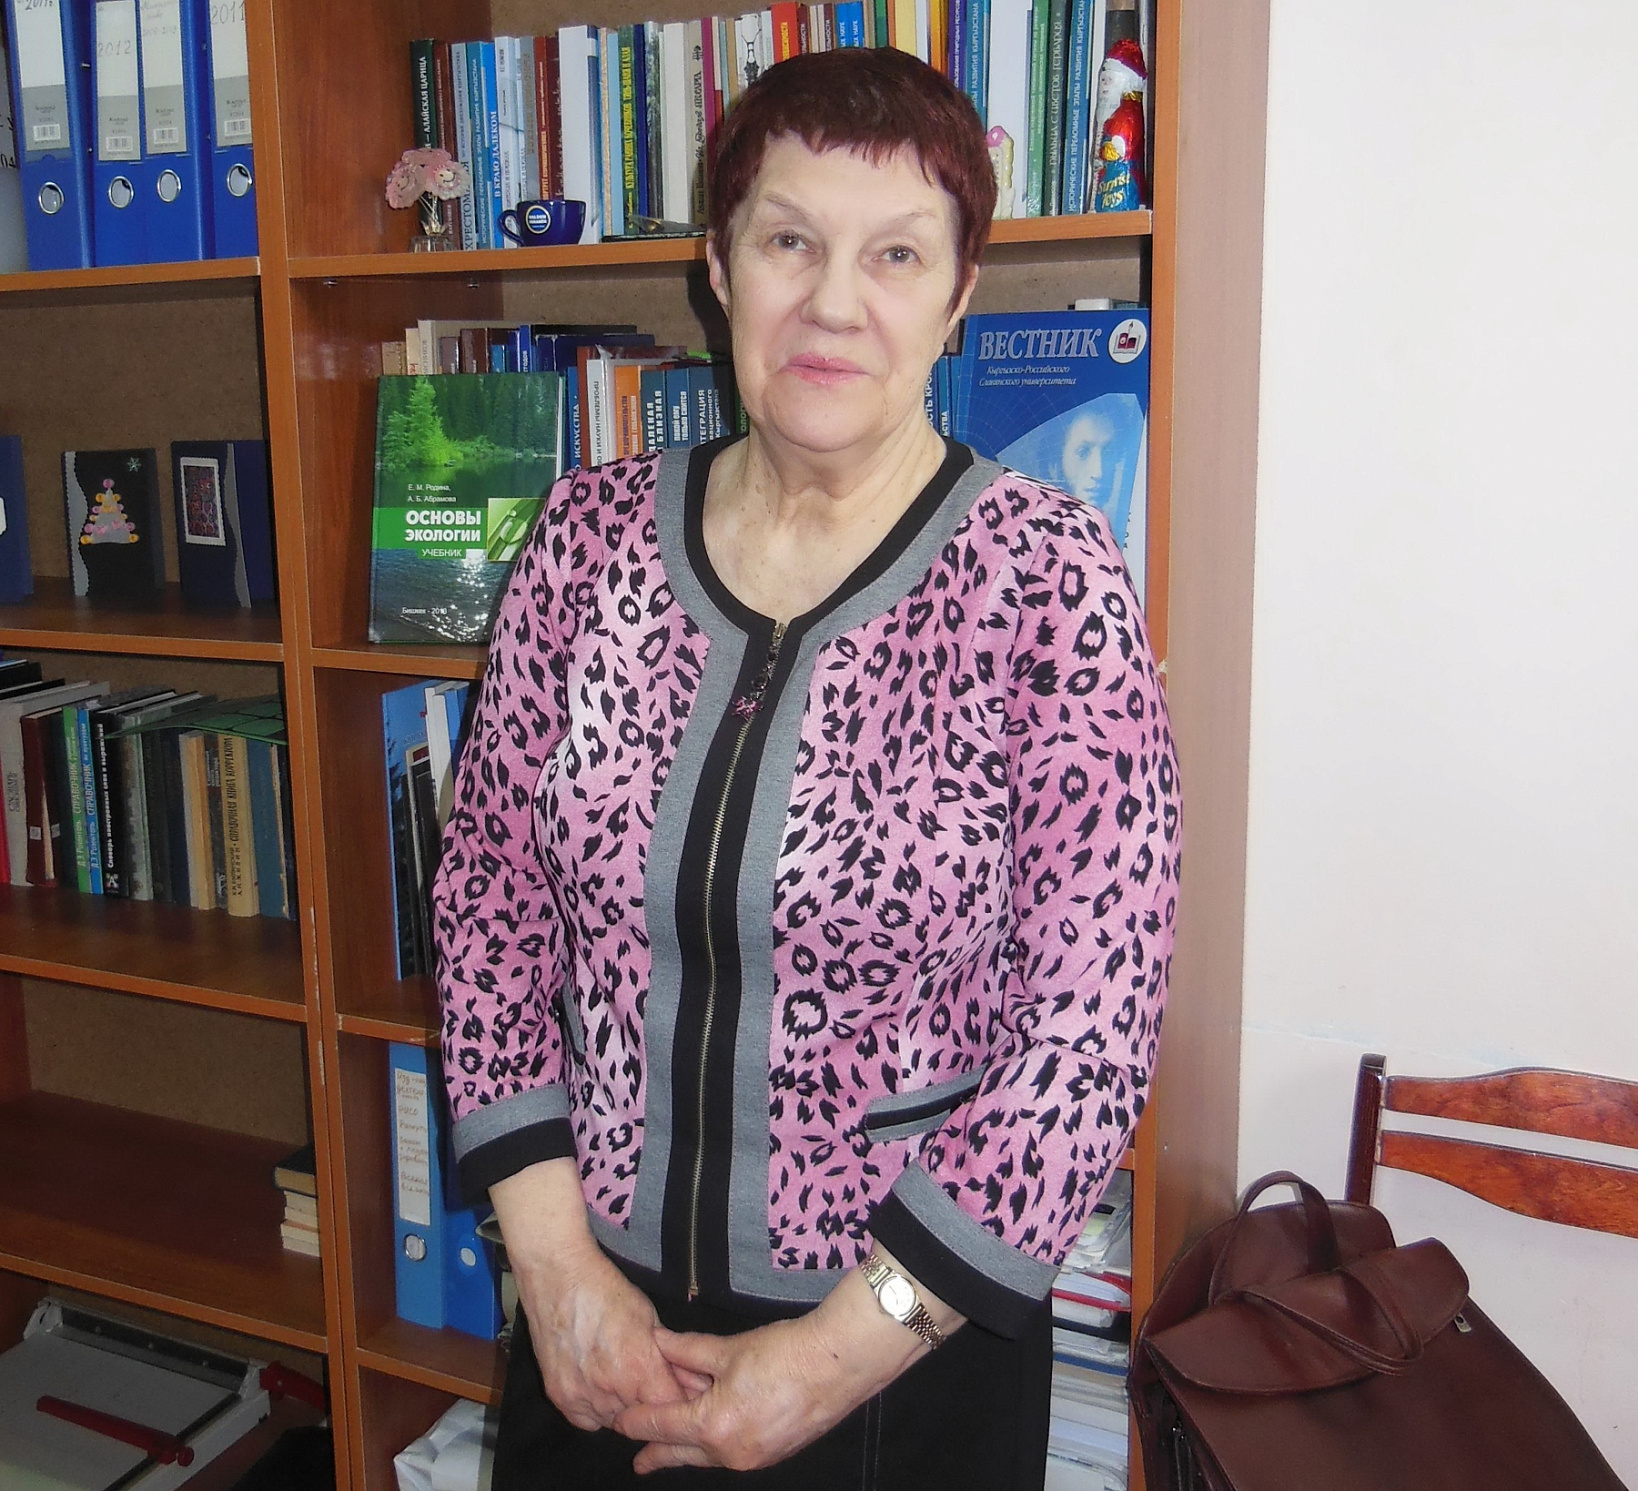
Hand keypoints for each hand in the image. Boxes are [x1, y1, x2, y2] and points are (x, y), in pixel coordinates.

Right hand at [514, 1237, 697, 1431]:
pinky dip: (595, 1411)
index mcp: (640, 1369)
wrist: (560, 1278)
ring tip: (619, 1381)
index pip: (670, 1408)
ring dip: (622, 1409)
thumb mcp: (650, 1318)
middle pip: (642, 1417)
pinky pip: (586, 1420)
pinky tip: (597, 1389)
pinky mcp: (559, 1397)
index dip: (676, 1401)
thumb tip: (689, 1381)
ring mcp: (583, 1396)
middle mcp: (612, 1390)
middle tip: (645, 1384)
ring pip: (614, 1422)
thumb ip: (668, 1356)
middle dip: (649, 1404)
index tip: (674, 1392)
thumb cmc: (608, 1291)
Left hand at [614, 1257, 957, 1472]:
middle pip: (682, 1454)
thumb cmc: (784, 1352)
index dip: (638, 1422)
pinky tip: (714, 1435)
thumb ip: (686, 1351)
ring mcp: (753, 1458)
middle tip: (639, 1461)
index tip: (621, 1422)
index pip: (662, 1425)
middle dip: (657, 1454)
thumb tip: (658, 1344)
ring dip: (689, 1448)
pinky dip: (717, 1445)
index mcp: (713, 1425)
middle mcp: (730, 1452)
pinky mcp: (773, 1454)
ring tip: (670, 1449)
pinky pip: (732, 1454)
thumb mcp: (728, 1349)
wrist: (837, 1363)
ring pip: (708, 1456)